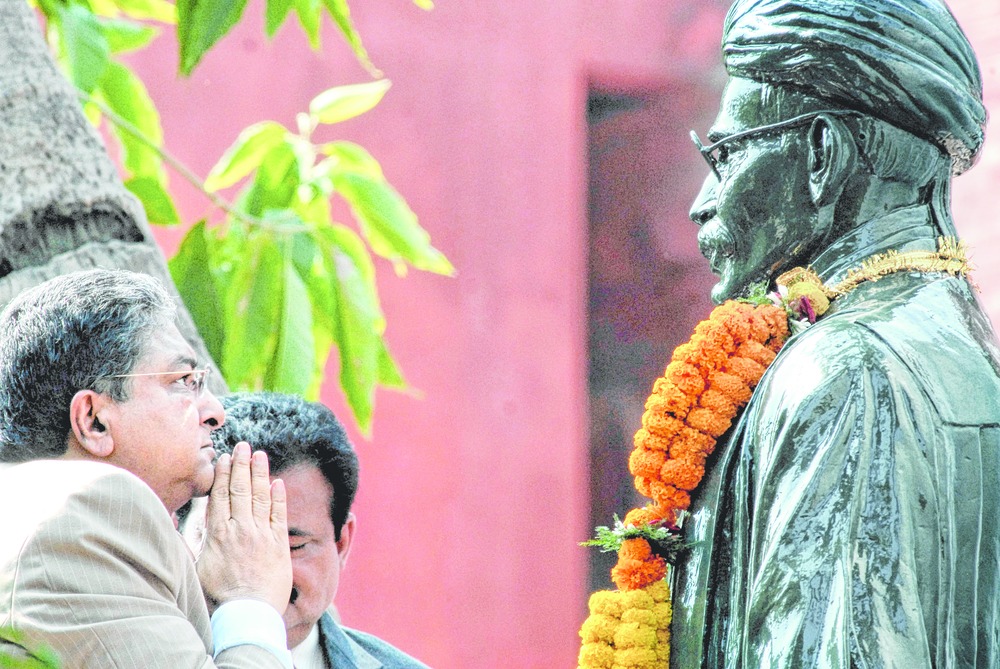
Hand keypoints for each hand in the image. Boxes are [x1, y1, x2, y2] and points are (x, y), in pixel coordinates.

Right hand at [196, 442, 291, 614]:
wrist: (247, 611)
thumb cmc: (219, 594)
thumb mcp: (196, 567)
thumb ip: (191, 542)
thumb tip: (176, 523)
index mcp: (218, 534)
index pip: (220, 496)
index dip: (222, 475)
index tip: (223, 458)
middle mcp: (240, 529)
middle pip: (240, 490)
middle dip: (241, 465)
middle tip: (243, 445)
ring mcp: (261, 534)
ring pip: (260, 496)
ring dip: (260, 473)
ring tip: (260, 454)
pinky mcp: (278, 543)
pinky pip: (279, 514)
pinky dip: (279, 497)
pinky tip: (278, 482)